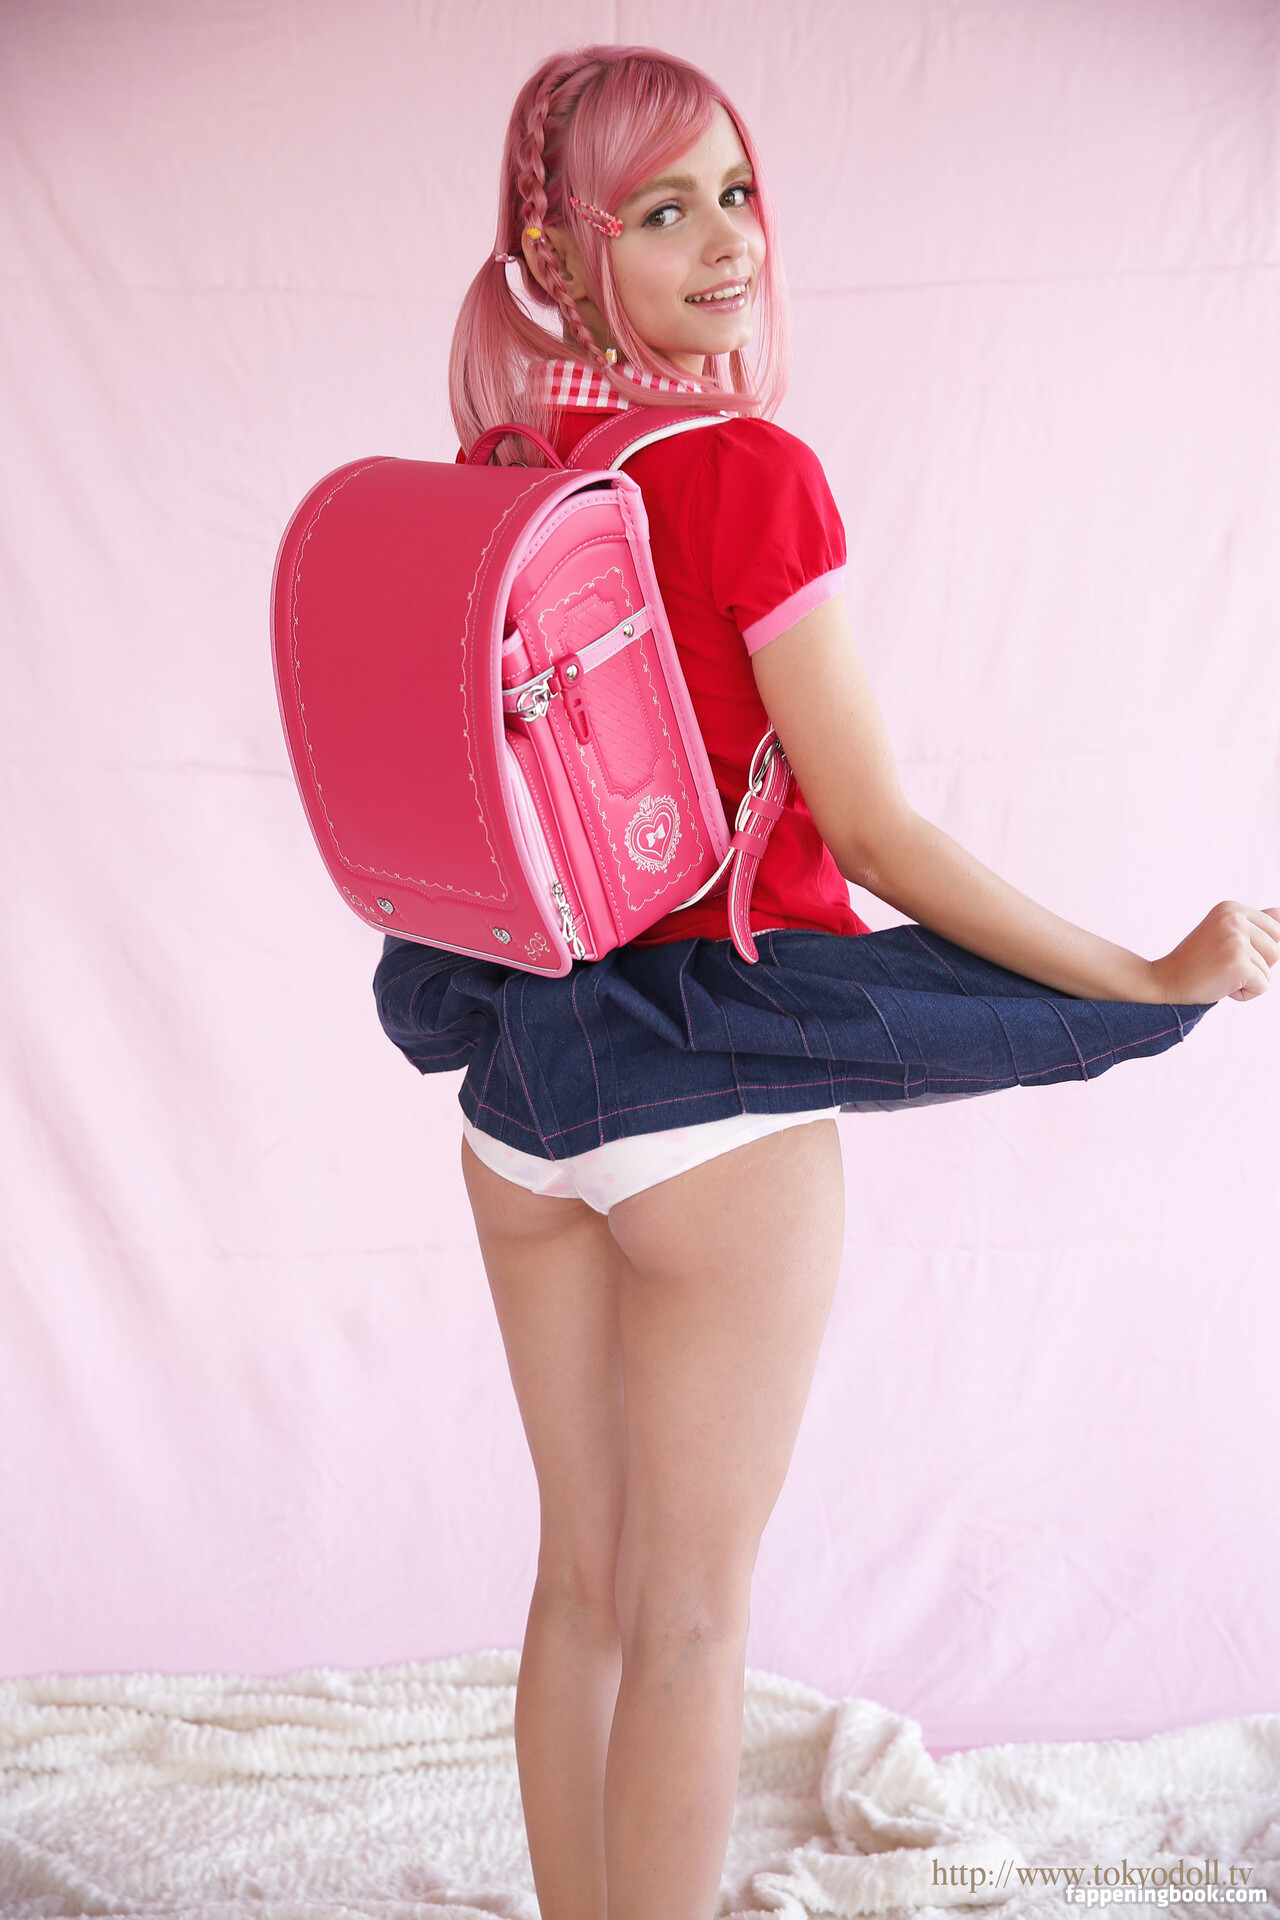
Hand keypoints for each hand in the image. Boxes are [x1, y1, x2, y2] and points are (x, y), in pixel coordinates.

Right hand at [1151, 901, 1279, 1004]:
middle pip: (1277, 948)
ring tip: (1221, 976)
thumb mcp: (1224, 933)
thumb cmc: (1197, 961)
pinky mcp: (1238, 964)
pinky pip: (1263, 986)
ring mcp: (1236, 940)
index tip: (1227, 953)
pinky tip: (1221, 987)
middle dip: (1258, 964)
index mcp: (1231, 908)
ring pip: (1270, 970)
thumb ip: (1253, 923)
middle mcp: (1234, 919)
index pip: (1275, 930)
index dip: (1258, 950)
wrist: (1164, 981)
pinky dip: (1245, 994)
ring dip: (1249, 980)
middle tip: (1226, 965)